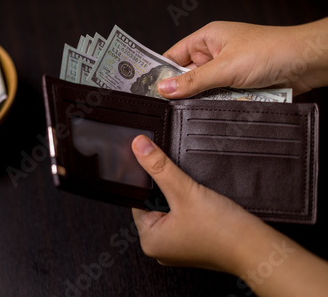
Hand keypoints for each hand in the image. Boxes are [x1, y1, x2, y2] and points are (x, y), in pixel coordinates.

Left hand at [131, 135, 274, 273]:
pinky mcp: (195, 243)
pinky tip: (202, 202)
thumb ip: (159, 167)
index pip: (138, 201)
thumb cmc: (223, 230)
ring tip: (194, 194)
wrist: (257, 248)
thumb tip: (139, 146)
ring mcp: (179, 247)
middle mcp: (161, 247)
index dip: (147, 182)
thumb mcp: (184, 191)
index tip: (154, 166)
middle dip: (166, 190)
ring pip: (172, 210)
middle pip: (154, 205)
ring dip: (181, 197)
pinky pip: (185, 218)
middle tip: (181, 184)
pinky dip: (191, 207)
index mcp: (149, 241)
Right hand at [158, 19, 327, 97]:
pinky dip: (218, 104)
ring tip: (204, 103)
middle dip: (184, 90)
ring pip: (203, 90)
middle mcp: (215, 53)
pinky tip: (219, 107)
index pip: (173, 55)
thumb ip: (193, 81)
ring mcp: (227, 70)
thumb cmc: (272, 51)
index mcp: (207, 38)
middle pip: (187, 76)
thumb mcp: (225, 67)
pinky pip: (219, 98)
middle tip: (175, 104)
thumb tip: (165, 89)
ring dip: (204, 98)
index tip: (149, 89)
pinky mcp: (238, 86)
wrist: (307, 63)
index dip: (160, 71)